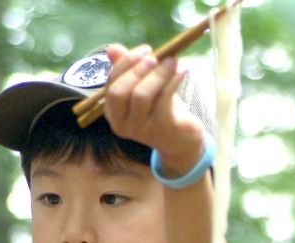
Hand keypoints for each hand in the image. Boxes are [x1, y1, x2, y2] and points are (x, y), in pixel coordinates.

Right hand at [102, 43, 206, 174]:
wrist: (180, 141)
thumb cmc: (160, 110)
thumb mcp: (143, 87)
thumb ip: (128, 69)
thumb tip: (112, 49)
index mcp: (113, 112)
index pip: (111, 84)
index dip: (125, 64)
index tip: (145, 50)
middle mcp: (122, 124)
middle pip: (120, 92)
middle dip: (137, 70)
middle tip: (155, 56)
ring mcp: (140, 129)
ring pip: (141, 95)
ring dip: (158, 73)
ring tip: (172, 61)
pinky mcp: (161, 129)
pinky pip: (164, 100)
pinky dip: (173, 81)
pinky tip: (183, 70)